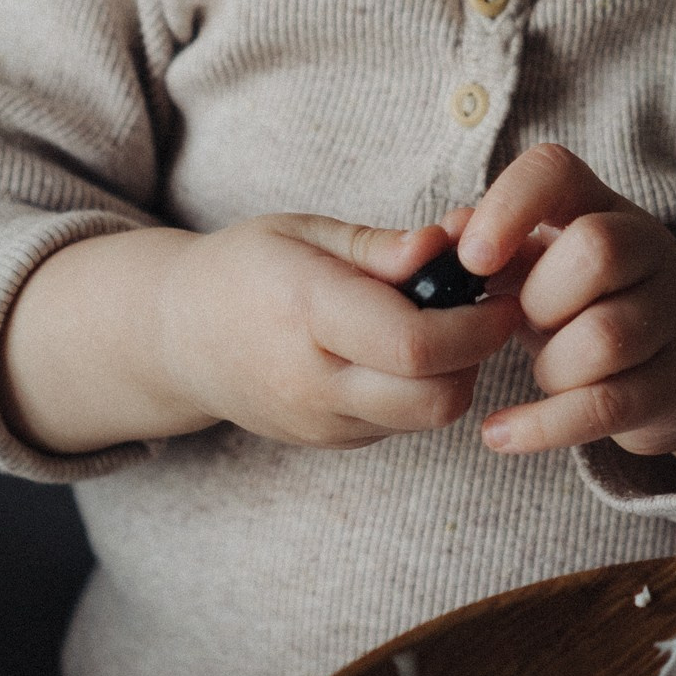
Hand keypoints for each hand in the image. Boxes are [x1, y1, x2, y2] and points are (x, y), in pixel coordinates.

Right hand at [0, 216, 517, 454]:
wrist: (175, 337)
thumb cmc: (245, 268)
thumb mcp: (304, 232)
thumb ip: (378, 246)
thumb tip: (446, 246)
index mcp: (306, 311)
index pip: (416, 343)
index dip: (476, 323)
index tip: (500, 293)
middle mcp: (312, 380)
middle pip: (435, 398)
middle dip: (476, 356)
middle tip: (480, 312)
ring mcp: (319, 422)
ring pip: (426, 418)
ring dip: (453, 375)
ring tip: (440, 327)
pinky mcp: (328, 442)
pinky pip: (399, 425)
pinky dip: (419, 392)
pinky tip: (401, 354)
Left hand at [457, 146, 675, 476]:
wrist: (674, 363)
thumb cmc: (583, 305)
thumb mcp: (540, 269)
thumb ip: (492, 254)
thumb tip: (439, 243)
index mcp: (601, 207)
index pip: (556, 171)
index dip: (510, 206)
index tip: (473, 258)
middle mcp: (652, 249)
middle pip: (597, 251)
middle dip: (540, 300)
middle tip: (528, 325)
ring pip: (604, 337)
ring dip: (551, 367)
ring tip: (546, 372)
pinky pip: (606, 406)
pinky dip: (543, 426)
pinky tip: (502, 433)